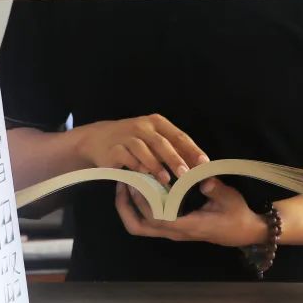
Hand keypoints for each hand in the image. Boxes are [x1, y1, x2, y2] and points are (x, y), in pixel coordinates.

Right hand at [76, 114, 207, 184]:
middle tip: (187, 174)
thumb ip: (173, 150)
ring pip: (145, 150)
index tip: (204, 164)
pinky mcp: (115, 148)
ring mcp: (128, 136)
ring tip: (167, 180)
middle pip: (163, 143)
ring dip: (157, 166)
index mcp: (158, 123)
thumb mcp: (154, 141)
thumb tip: (196, 168)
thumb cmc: (134, 142)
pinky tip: (144, 176)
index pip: (179, 136)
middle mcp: (143, 126)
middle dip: (176, 159)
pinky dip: (137, 167)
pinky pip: (128, 158)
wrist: (98, 139)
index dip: (192, 150)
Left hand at [114, 179, 267, 247]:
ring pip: (141, 227)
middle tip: (124, 182)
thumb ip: (216, 189)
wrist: (244, 231)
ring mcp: (173, 231)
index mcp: (187, 225)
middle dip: (126, 206)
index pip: (156, 218)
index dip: (142, 201)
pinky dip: (138, 208)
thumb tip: (204, 180)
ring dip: (129, 208)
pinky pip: (148, 223)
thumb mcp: (230, 198)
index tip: (137, 181)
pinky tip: (141, 189)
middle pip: (140, 227)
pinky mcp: (173, 228)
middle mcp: (175, 231)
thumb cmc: (237, 214)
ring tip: (127, 185)